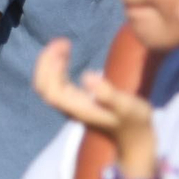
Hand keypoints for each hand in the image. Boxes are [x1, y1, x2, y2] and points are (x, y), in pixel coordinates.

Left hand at [33, 40, 153, 153]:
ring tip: (64, 44)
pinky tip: (65, 55)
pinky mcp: (74, 100)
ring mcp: (70, 104)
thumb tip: (87, 76)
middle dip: (47, 61)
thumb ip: (108, 94)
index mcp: (77, 108)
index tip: (63, 49)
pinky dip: (55, 66)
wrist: (134, 137)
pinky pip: (54, 82)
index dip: (50, 69)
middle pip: (43, 86)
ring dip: (50, 62)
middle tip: (63, 41)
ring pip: (46, 83)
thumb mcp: (126, 106)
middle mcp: (69, 107)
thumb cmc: (133, 120)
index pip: (51, 90)